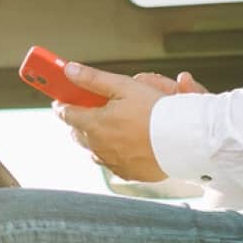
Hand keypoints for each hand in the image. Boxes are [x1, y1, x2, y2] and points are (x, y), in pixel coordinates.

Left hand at [53, 63, 205, 182]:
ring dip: (92, 139)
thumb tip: (69, 70)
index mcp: (94, 124)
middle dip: (76, 123)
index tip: (60, 101)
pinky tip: (120, 145)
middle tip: (81, 113)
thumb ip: (94, 79)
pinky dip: (109, 153)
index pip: (67, 114)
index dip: (62, 106)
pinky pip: (110, 163)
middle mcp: (98, 146)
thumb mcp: (124, 86)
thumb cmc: (156, 111)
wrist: (182, 141)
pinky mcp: (126, 172)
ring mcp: (111, 161)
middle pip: (76, 134)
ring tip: (101, 129)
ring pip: (92, 150)